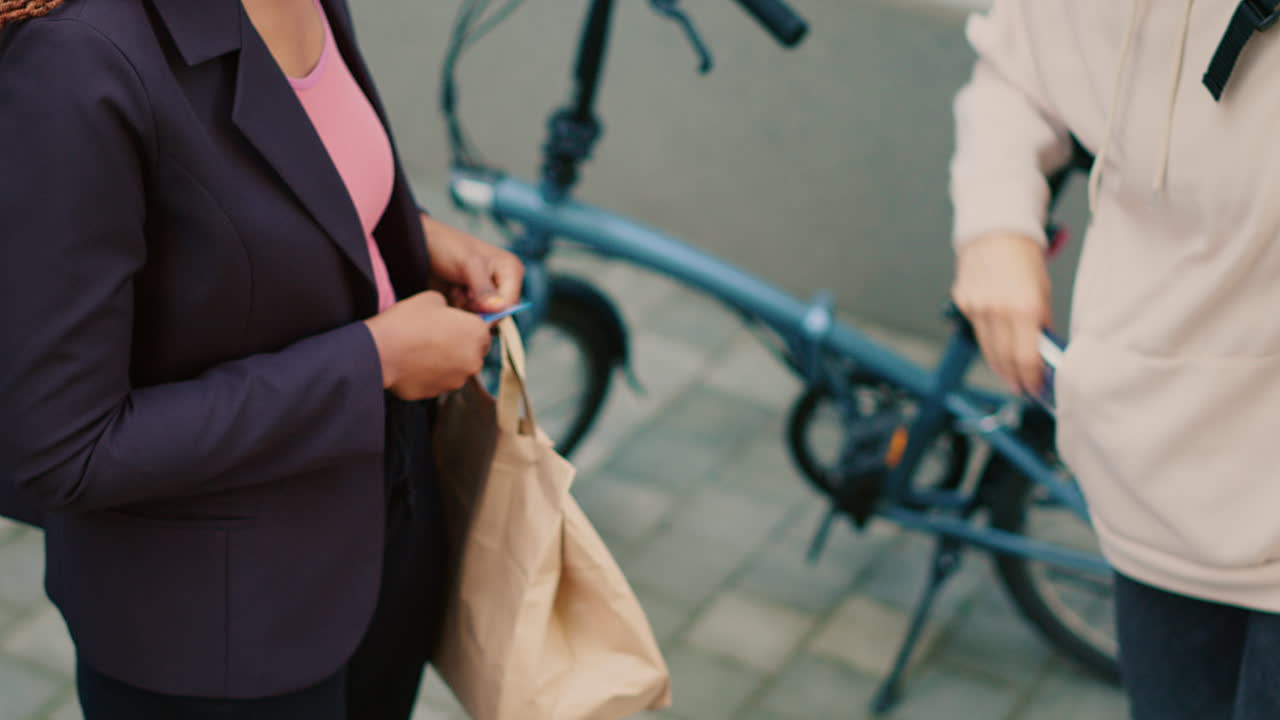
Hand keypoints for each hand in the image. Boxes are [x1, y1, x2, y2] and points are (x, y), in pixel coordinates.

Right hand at [363, 291, 491, 399]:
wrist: (380, 351)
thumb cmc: (407, 321)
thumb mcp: (432, 299)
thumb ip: (449, 307)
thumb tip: (448, 314)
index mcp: (477, 333)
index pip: (484, 333)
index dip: (468, 329)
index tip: (453, 327)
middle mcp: (473, 360)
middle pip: (472, 354)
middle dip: (459, 348)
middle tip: (434, 338)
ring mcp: (456, 381)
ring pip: (456, 371)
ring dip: (445, 363)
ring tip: (420, 351)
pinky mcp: (438, 394)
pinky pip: (437, 382)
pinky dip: (429, 375)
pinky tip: (412, 365)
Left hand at [422, 215, 523, 314]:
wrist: (420, 246)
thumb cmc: (446, 246)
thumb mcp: (467, 265)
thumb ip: (484, 288)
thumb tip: (500, 309)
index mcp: (511, 270)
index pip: (510, 304)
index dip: (493, 314)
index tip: (471, 312)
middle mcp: (502, 283)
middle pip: (497, 313)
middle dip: (477, 309)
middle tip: (460, 291)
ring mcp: (486, 294)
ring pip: (483, 318)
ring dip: (466, 310)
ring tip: (454, 290)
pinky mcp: (472, 301)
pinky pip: (471, 318)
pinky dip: (459, 311)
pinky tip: (450, 295)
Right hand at [952, 232, 1051, 394]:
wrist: (995, 228)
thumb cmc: (1024, 256)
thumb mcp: (1043, 289)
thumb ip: (1041, 321)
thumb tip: (1042, 349)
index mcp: (1024, 307)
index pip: (1026, 358)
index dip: (1031, 379)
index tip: (1036, 388)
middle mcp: (997, 310)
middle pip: (1003, 359)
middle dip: (1015, 377)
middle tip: (1023, 387)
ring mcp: (976, 307)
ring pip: (987, 348)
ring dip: (999, 365)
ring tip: (1010, 374)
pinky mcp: (963, 302)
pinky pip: (977, 329)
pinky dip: (987, 340)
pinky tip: (996, 343)